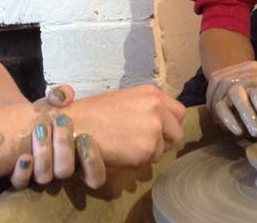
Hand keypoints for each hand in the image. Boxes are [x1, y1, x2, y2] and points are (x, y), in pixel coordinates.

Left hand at [9, 85, 105, 188]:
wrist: (21, 123)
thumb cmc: (46, 115)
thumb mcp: (56, 104)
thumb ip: (63, 95)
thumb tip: (61, 97)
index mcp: (78, 160)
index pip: (95, 177)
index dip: (92, 162)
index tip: (85, 137)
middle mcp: (59, 171)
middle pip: (65, 171)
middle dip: (64, 146)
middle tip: (60, 121)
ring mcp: (40, 175)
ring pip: (45, 177)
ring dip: (44, 154)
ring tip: (40, 128)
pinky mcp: (20, 178)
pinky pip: (21, 183)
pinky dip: (22, 172)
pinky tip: (23, 157)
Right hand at [64, 84, 185, 168]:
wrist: (77, 124)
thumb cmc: (95, 113)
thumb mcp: (126, 101)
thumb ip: (147, 109)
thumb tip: (161, 124)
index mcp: (152, 93)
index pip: (179, 112)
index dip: (169, 124)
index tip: (158, 131)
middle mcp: (158, 108)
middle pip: (177, 133)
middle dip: (164, 141)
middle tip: (143, 144)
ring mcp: (154, 128)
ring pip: (163, 150)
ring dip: (148, 153)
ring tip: (126, 147)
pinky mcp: (148, 148)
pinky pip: (150, 162)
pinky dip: (137, 162)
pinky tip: (121, 153)